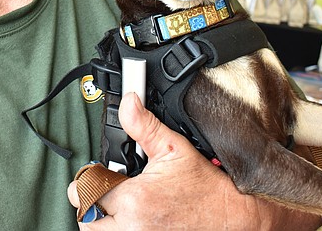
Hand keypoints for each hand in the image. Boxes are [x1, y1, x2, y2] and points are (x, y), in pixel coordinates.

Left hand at [67, 93, 321, 229]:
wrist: (237, 217)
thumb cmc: (209, 189)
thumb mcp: (176, 149)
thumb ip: (144, 126)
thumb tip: (128, 103)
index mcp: (134, 198)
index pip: (84, 192)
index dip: (89, 180)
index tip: (101, 176)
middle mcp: (132, 226)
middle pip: (87, 220)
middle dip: (93, 205)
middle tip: (108, 194)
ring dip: (105, 222)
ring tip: (122, 209)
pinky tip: (136, 220)